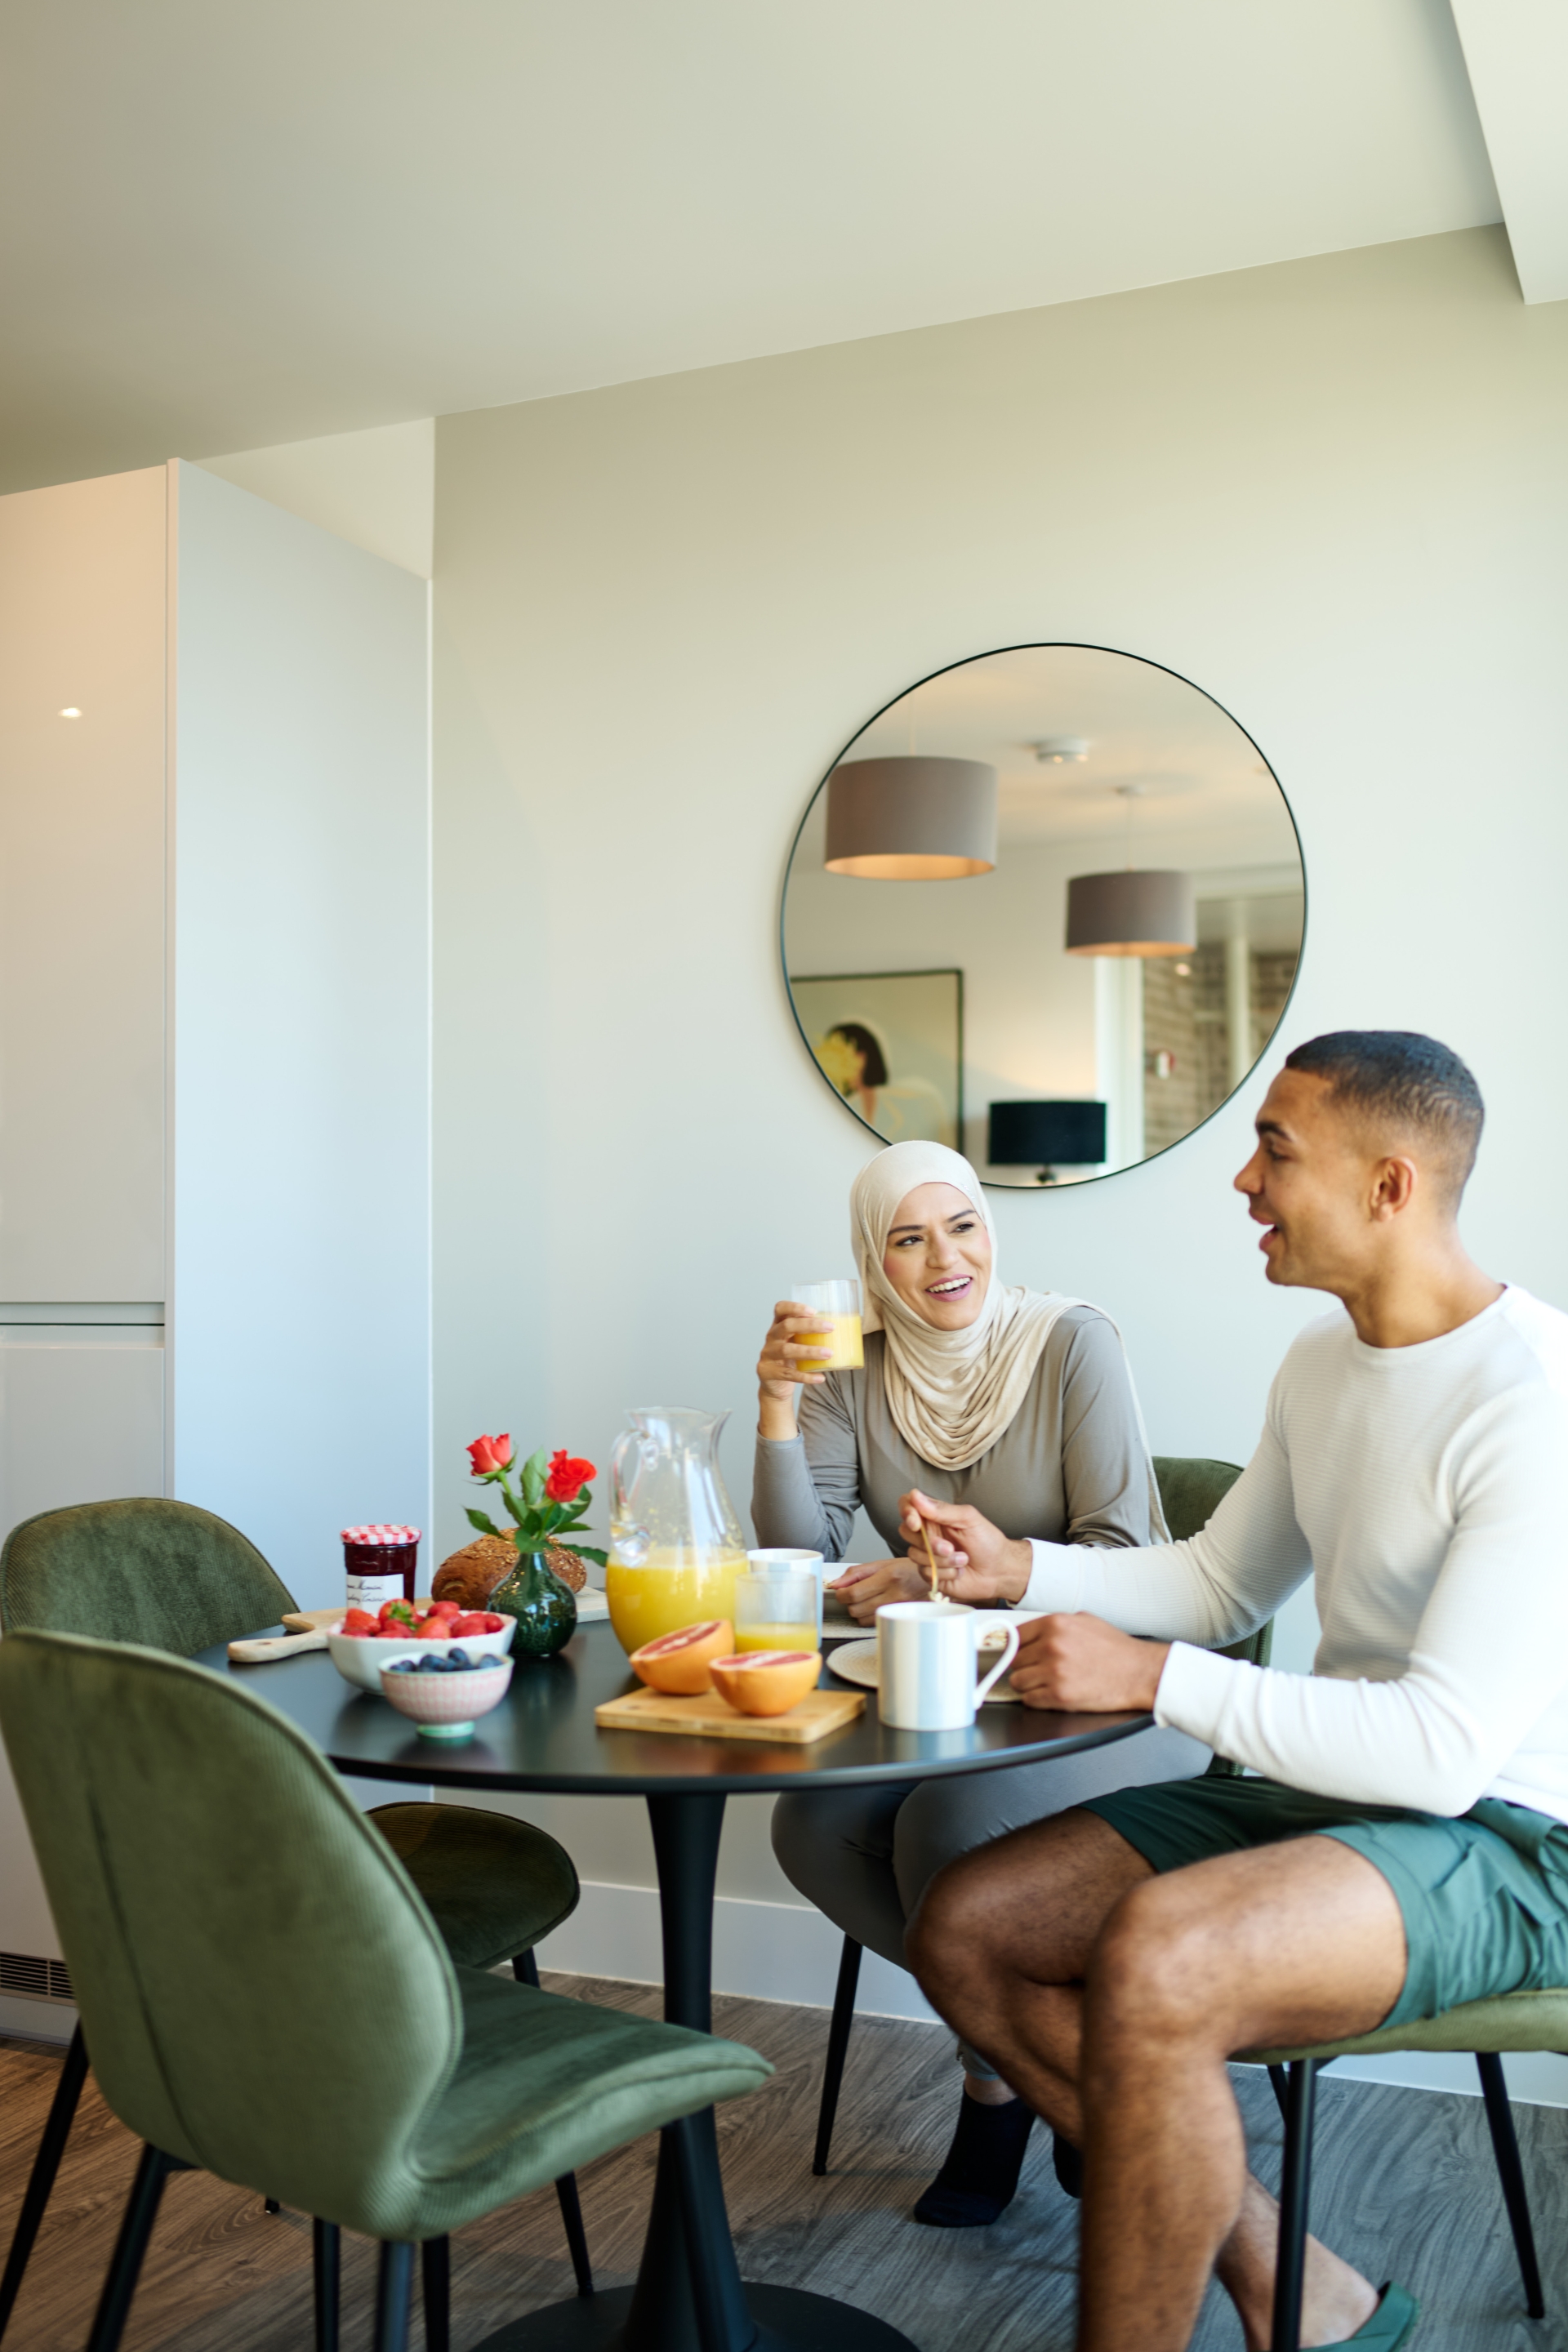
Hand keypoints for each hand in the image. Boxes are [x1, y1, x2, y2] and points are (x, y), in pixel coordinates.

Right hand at [757, 1300, 835, 1439]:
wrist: (774, 1386)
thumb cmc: (792, 1360)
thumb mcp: (798, 1343)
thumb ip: (813, 1336)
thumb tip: (849, 1329)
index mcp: (778, 1326)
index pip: (780, 1308)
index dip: (795, 1307)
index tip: (814, 1310)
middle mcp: (771, 1338)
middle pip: (786, 1326)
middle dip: (809, 1325)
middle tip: (831, 1328)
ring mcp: (768, 1355)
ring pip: (787, 1350)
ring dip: (810, 1351)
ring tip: (829, 1354)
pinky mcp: (768, 1372)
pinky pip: (788, 1374)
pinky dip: (806, 1376)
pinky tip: (820, 1378)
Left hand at [828, 1559, 932, 1623]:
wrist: (934, 1579)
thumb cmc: (908, 1569)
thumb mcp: (881, 1564)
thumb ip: (856, 1573)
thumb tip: (836, 1584)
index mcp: (888, 1577)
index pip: (853, 1593)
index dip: (841, 1594)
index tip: (841, 1591)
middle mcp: (894, 1595)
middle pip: (855, 1609)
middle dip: (849, 1602)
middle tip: (854, 1593)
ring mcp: (897, 1609)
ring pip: (862, 1619)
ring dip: (858, 1610)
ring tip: (867, 1599)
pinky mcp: (898, 1618)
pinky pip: (872, 1623)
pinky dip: (868, 1617)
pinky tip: (874, 1607)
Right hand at [895, 1490, 1031, 1604]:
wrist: (999, 1571)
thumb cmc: (988, 1541)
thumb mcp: (968, 1519)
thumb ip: (941, 1509)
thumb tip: (915, 1495)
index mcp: (935, 1516)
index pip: (907, 1506)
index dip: (907, 1512)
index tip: (916, 1523)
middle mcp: (927, 1534)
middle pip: (906, 1532)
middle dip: (929, 1542)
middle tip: (950, 1547)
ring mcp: (927, 1554)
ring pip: (915, 1554)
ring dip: (942, 1560)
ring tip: (963, 1559)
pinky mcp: (931, 1574)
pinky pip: (925, 1572)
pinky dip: (946, 1573)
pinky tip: (959, 1571)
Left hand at [1008, 1612, 1169, 1713]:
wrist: (1139, 1673)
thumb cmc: (1115, 1649)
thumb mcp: (1083, 1620)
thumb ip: (1055, 1624)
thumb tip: (1030, 1632)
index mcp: (1054, 1623)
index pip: (1014, 1635)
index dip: (1017, 1646)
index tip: (1019, 1653)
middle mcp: (1051, 1645)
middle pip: (1014, 1660)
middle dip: (1025, 1666)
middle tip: (1040, 1670)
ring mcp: (1054, 1671)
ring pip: (1017, 1681)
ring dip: (1028, 1684)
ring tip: (1046, 1683)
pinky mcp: (1059, 1695)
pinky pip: (1029, 1699)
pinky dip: (1036, 1699)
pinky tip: (1051, 1694)